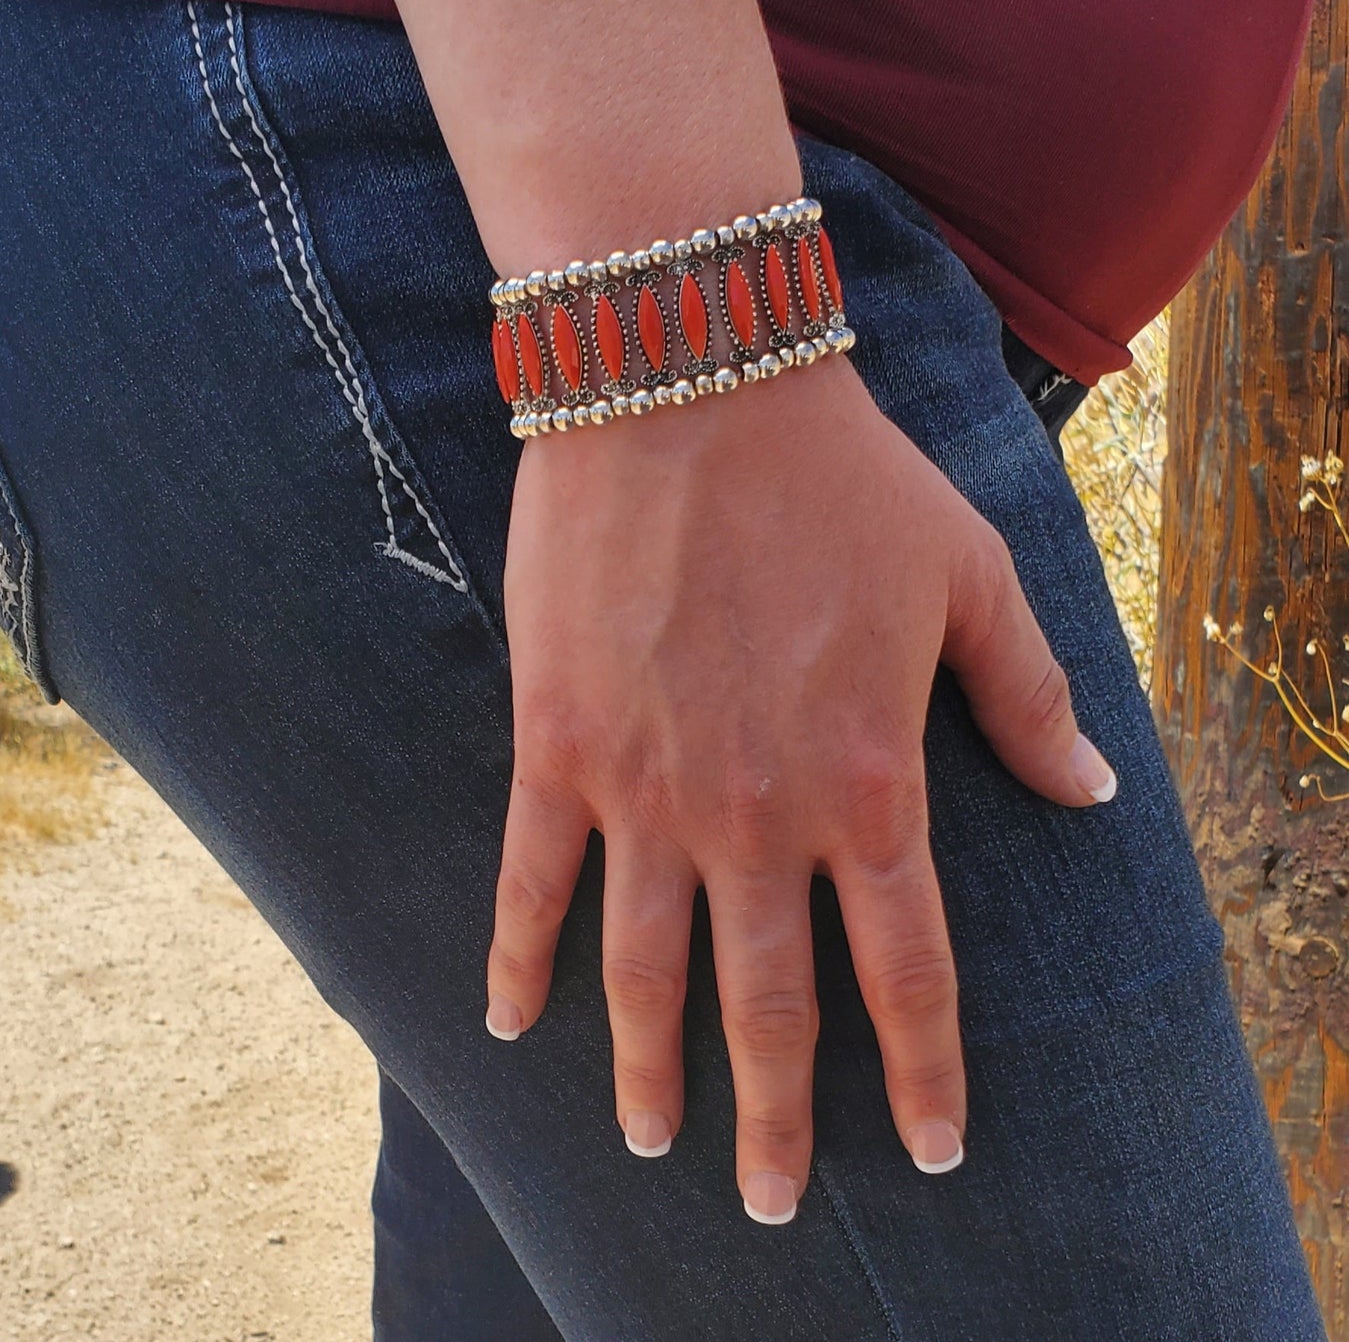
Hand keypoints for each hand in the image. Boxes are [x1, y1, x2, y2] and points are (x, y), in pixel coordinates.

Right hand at [487, 355, 1116, 1222]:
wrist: (692, 391)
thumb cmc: (843, 479)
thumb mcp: (971, 577)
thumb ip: (1027, 696)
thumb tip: (1087, 790)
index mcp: (870, 783)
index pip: (906, 972)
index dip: (921, 1072)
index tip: (927, 1150)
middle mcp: (758, 815)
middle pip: (769, 1006)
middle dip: (776, 1117)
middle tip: (768, 1205)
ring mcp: (648, 790)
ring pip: (646, 969)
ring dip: (651, 1069)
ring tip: (655, 1142)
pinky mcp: (560, 746)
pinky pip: (532, 879)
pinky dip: (518, 960)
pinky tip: (508, 1025)